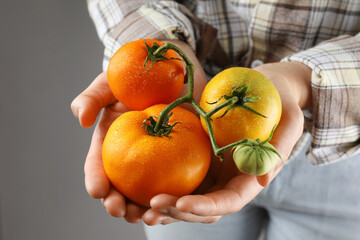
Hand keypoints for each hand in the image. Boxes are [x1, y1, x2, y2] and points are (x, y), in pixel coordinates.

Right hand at [70, 40, 207, 222]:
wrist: (174, 69)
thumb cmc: (139, 74)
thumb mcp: (113, 82)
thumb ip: (93, 96)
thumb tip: (80, 117)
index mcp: (112, 140)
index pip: (98, 163)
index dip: (95, 178)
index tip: (98, 191)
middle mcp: (131, 153)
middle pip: (120, 184)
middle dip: (117, 202)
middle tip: (121, 211)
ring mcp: (156, 157)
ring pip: (146, 191)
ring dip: (143, 208)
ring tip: (147, 217)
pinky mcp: (181, 156)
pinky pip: (176, 181)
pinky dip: (173, 196)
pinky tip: (177, 205)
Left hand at [141, 61, 311, 224]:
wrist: (266, 90)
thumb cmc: (280, 104)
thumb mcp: (288, 121)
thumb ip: (280, 149)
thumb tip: (262, 180)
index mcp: (250, 178)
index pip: (229, 201)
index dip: (206, 206)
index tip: (182, 202)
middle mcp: (230, 180)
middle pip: (204, 207)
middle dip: (179, 211)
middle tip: (152, 207)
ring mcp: (213, 172)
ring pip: (189, 198)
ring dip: (166, 207)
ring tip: (141, 208)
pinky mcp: (200, 159)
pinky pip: (179, 177)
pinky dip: (163, 186)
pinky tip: (142, 188)